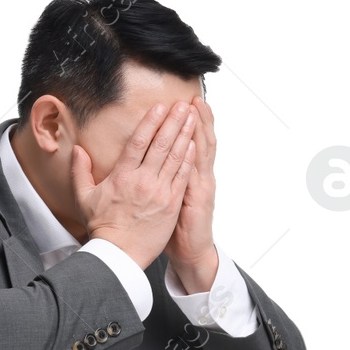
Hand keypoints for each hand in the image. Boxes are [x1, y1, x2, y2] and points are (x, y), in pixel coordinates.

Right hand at [72, 99, 196, 269]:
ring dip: (185, 135)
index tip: (159, 107)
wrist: (118, 254)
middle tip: (182, 105)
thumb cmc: (102, 228)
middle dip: (173, 122)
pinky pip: (182, 177)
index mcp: (122, 176)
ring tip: (192, 118)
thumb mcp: (84, 198)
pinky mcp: (171, 204)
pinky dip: (189, 159)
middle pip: (161, 144)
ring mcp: (159, 192)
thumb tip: (78, 150)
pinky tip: (194, 145)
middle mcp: (142, 180)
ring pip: (175, 157)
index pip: (139, 142)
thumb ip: (80, 171)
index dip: (151, 121)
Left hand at [165, 95, 217, 292]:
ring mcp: (201, 186)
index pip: (187, 143)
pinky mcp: (199, 198)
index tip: (181, 104)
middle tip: (191, 97)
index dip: (184, 124)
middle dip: (194, 119)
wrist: (191, 252)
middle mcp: (197, 176)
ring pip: (202, 152)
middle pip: (198, 141)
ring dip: (200, 129)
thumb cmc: (175, 227)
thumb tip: (146, 164)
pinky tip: (194, 140)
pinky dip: (197, 155)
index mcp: (187, 175)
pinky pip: (197, 173)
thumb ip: (160, 179)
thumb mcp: (168, 199)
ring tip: (198, 108)